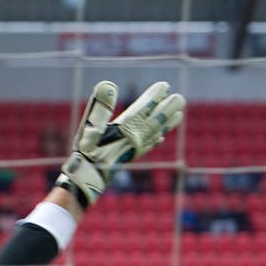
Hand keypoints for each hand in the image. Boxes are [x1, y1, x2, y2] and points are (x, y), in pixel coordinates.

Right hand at [55, 81, 185, 208]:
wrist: (87, 180)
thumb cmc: (86, 154)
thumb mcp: (89, 128)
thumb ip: (100, 107)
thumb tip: (107, 85)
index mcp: (125, 130)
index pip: (143, 110)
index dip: (154, 98)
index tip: (164, 86)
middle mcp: (133, 139)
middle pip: (154, 122)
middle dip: (167, 109)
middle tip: (180, 98)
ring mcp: (133, 149)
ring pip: (154, 134)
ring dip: (166, 124)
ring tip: (179, 114)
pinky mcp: (129, 158)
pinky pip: (147, 147)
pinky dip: (156, 141)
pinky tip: (160, 138)